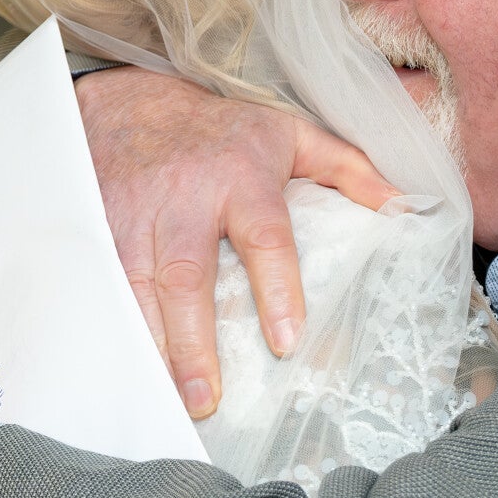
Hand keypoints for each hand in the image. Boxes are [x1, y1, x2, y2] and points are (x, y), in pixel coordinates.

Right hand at [76, 66, 398, 417]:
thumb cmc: (220, 129)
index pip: (264, 237)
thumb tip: (404, 204)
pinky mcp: (93, 228)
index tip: (287, 341)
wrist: (126, 100)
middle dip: (195, 341)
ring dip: (152, 347)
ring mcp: (132, 215)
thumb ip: (347, 168)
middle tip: (209, 397)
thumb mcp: (288, 133)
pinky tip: (120, 366)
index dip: (276, 289)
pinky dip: (108, 326)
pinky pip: (97, 284)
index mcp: (241, 177)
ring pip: (136, 287)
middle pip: (187, 276)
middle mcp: (184, 198)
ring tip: (170, 397)